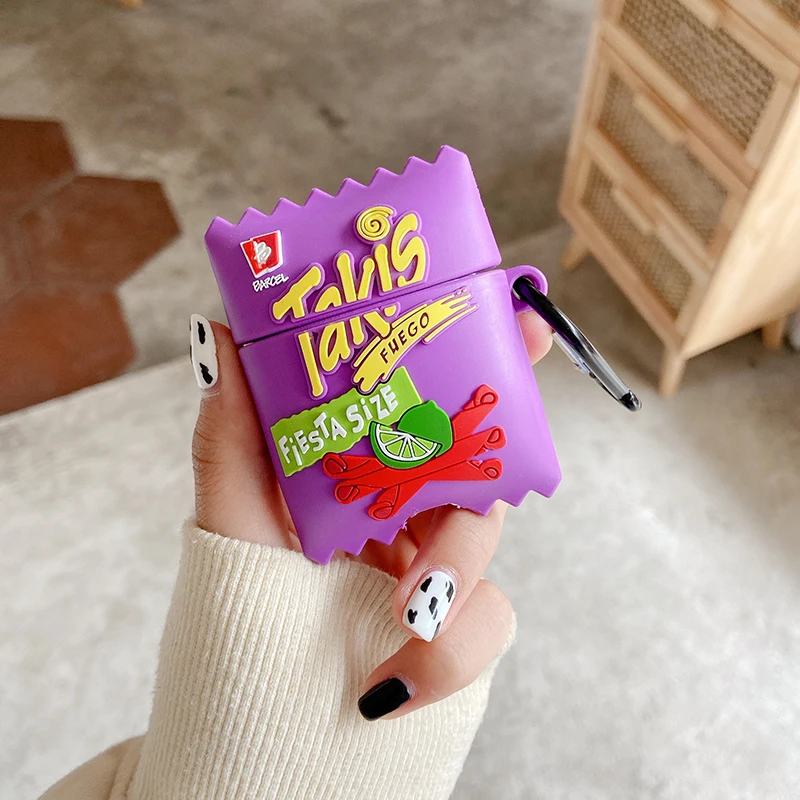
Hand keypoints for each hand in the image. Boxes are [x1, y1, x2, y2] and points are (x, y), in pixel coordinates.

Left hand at [189, 310, 551, 718]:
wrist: (258, 746)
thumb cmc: (234, 630)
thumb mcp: (230, 527)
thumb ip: (231, 438)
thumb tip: (221, 334)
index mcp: (355, 473)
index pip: (417, 399)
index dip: (472, 356)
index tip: (516, 315)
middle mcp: (399, 512)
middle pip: (469, 455)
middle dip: (488, 450)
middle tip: (492, 445)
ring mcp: (431, 570)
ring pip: (487, 535)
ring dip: (457, 566)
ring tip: (408, 608)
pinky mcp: (457, 632)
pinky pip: (488, 622)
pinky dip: (448, 652)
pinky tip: (391, 681)